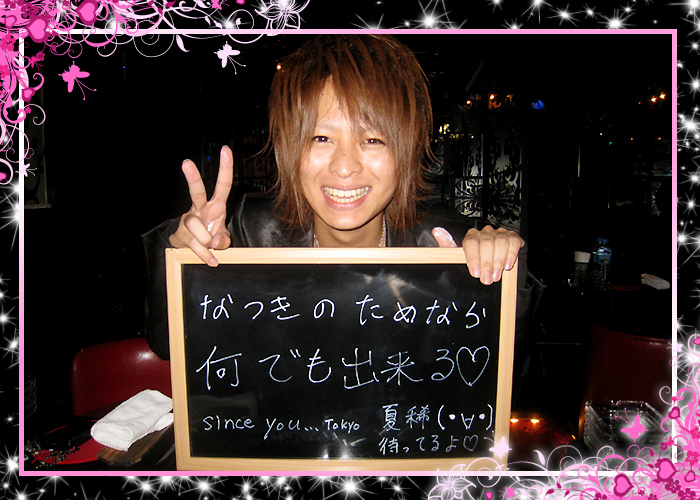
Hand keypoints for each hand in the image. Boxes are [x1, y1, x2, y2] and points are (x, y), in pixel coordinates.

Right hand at [169, 146, 232, 266]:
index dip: (225, 168)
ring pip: (197, 228)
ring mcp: (188, 219)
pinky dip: (204, 255)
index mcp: (216, 205)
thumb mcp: (223, 237)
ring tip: (209, 247)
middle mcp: (200, 208)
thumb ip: (224, 240)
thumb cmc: (210, 235)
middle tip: (186, 162)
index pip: (222, 184)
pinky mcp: (180, 232)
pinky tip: (210, 260)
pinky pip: (195, 245)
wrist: (188, 246)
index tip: (225, 150)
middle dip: (191, 176)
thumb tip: (215, 243)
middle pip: (196, 190)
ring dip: (206, 242)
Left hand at [433, 225, 522, 284]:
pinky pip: (513, 241)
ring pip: (500, 242)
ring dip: (498, 261)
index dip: (473, 258)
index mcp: (471, 236)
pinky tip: (507, 265)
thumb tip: (437, 231)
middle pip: (486, 243)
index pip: (471, 242)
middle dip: (487, 264)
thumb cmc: (475, 264)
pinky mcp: (512, 237)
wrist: (493, 269)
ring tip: (496, 275)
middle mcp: (485, 233)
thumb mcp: (459, 259)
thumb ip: (448, 246)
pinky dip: (510, 254)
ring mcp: (499, 234)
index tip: (475, 273)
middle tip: (486, 279)